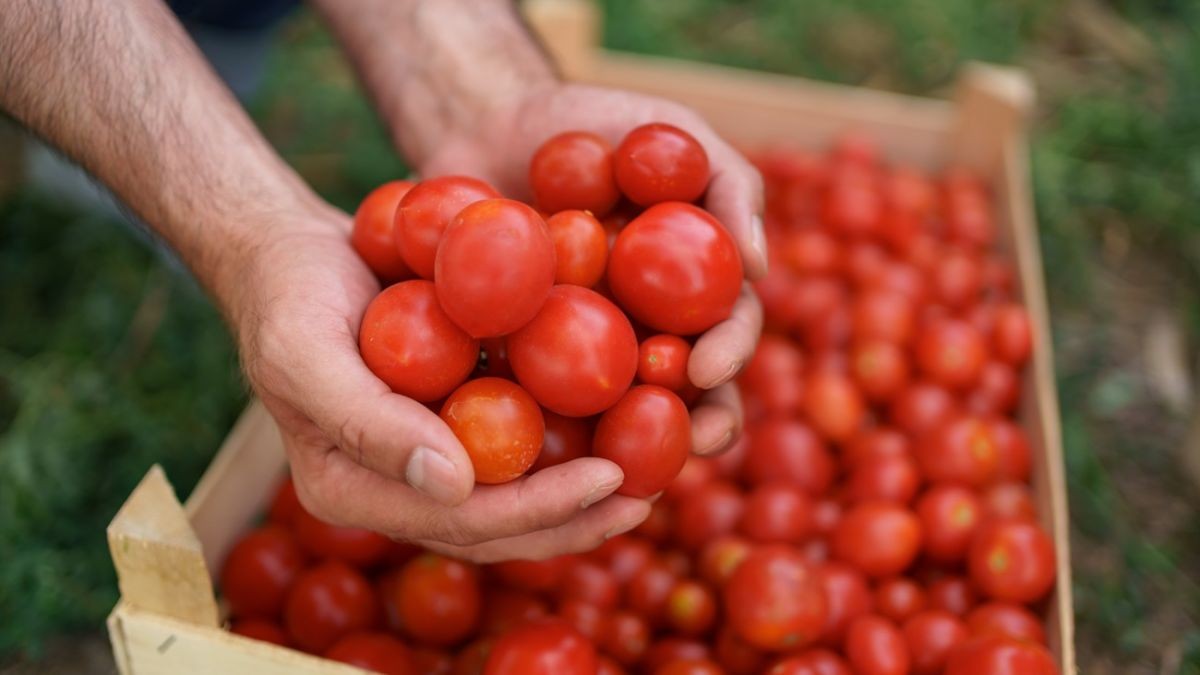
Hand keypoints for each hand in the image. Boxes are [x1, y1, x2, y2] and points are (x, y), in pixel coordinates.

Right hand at [235, 203, 649, 561]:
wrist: (291, 251)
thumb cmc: (288, 296)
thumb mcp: (307, 352)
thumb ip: (369, 423)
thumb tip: (456, 485)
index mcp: (355, 491)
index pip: (459, 521)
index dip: (537, 510)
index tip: (608, 478)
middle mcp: (399, 486)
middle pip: (498, 525)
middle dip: (575, 518)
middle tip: (647, 495)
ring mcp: (429, 454)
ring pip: (515, 493)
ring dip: (582, 492)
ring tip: (653, 475)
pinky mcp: (454, 418)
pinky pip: (517, 440)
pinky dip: (569, 436)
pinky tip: (625, 418)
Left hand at [419, 82, 766, 455]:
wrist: (491, 122)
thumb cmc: (595, 121)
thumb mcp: (670, 129)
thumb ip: (728, 183)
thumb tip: (759, 263)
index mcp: (691, 291)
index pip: (726, 332)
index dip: (728, 356)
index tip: (708, 368)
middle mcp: (646, 331)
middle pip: (683, 394)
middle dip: (695, 425)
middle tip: (687, 442)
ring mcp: (582, 352)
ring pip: (613, 417)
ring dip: (623, 448)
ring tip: (616, 470)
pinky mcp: (518, 360)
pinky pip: (528, 401)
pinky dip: (534, 427)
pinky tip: (524, 450)